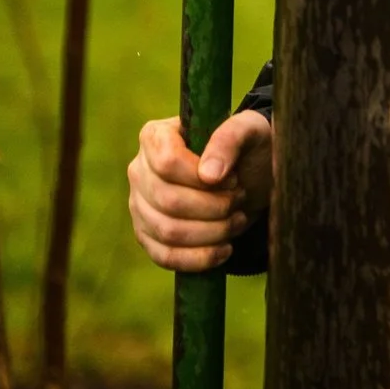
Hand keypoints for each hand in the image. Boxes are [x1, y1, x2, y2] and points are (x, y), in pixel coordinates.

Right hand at [127, 110, 271, 271]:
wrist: (249, 175)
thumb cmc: (248, 146)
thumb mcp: (249, 130)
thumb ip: (230, 138)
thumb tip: (209, 175)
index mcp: (155, 136)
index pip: (166, 162)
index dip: (201, 177)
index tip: (232, 179)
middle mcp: (139, 170)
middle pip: (168, 201)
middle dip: (214, 207)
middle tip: (239, 199)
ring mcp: (139, 205)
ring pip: (167, 232)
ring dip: (212, 232)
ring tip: (237, 220)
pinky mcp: (148, 235)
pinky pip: (165, 256)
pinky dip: (199, 258)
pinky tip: (225, 249)